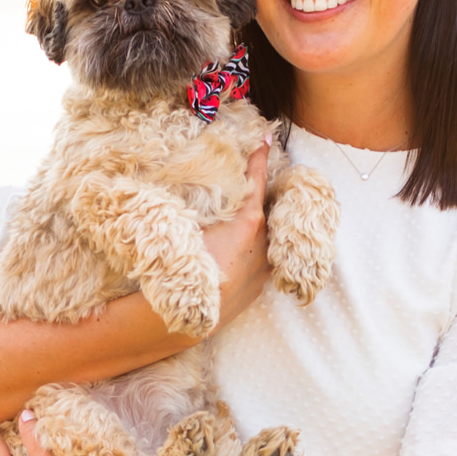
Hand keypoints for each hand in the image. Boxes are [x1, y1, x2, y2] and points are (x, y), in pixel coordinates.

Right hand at [201, 144, 270, 328]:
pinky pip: (264, 260)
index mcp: (249, 223)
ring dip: (262, 225)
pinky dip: (257, 250)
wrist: (189, 317)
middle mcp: (263, 244)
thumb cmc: (187, 267)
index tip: (266, 138)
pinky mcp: (258, 287)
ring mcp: (264, 268)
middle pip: (269, 209)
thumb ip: (201, 206)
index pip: (258, 182)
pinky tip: (241, 252)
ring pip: (269, 238)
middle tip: (257, 177)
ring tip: (248, 217)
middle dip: (263, 194)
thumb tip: (194, 187)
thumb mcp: (190, 228)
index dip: (260, 158)